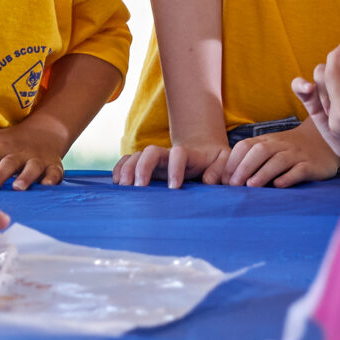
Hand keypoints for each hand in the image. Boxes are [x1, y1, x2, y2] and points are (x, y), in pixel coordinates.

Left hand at [0, 115, 72, 190]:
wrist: (46, 131)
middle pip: (7, 164)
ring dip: (25, 177)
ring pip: (31, 168)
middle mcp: (18, 153)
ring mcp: (36, 159)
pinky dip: (52, 179)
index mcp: (0, 147)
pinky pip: (54, 173)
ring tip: (18, 188)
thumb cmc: (9, 139)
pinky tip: (47, 187)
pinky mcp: (53, 166)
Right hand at [113, 137, 231, 188]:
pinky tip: (116, 183)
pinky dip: (119, 169)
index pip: (178, 154)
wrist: (202, 151)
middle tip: (139, 187)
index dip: (175, 168)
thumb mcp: (223, 161)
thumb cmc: (214, 160)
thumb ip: (219, 169)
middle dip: (143, 167)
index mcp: (188, 154)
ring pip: (136, 156)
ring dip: (127, 169)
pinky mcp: (145, 165)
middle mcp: (167, 154)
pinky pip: (127, 162)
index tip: (174, 188)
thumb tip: (208, 181)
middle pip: (150, 152)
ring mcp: (154, 159)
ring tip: (123, 188)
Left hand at [224, 121, 339, 187]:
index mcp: (267, 141)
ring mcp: (297, 155)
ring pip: (279, 160)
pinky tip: (279, 185)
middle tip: (234, 185)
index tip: (224, 180)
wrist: (324, 143)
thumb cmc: (289, 151)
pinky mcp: (311, 166)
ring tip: (251, 186)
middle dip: (244, 167)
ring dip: (263, 173)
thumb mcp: (270, 149)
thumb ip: (251, 159)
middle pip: (260, 151)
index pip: (245, 146)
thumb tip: (226, 180)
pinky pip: (299, 170)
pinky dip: (288, 177)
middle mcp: (281, 145)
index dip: (233, 162)